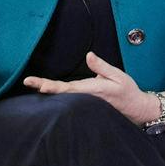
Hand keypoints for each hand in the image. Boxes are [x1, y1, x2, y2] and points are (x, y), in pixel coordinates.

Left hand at [23, 51, 156, 125]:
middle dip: (44, 86)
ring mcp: (85, 102)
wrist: (136, 110)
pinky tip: (46, 90)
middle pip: (62, 92)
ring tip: (32, 84)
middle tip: (28, 81)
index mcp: (92, 90)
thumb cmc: (127, 91)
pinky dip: (57, 94)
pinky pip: (69, 98)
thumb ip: (102, 67)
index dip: (52, 86)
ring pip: (64, 96)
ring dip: (48, 90)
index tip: (39, 84)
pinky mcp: (86, 103)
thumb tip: (89, 55)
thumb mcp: (118, 76)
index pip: (68, 88)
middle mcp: (86, 97)